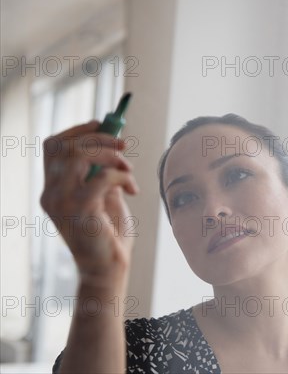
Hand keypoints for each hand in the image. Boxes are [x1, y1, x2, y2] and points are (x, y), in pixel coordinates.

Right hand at [40, 120, 138, 287]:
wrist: (108, 268)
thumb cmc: (108, 234)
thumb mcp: (103, 195)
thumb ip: (101, 171)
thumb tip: (112, 141)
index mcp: (52, 188)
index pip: (53, 146)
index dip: (78, 130)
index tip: (103, 124)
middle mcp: (51, 192)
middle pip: (65, 145)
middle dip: (100, 137)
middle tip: (124, 146)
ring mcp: (61, 201)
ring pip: (79, 155)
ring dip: (111, 154)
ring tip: (129, 169)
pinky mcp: (80, 209)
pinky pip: (102, 176)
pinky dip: (122, 175)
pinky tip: (132, 188)